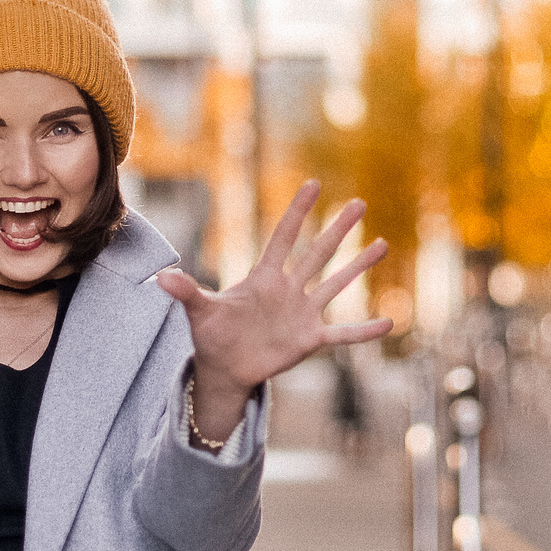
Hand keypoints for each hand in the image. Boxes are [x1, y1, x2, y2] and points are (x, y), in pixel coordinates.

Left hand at [156, 181, 390, 443]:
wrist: (224, 367)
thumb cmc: (211, 334)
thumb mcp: (198, 312)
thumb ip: (185, 293)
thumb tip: (159, 278)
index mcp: (264, 277)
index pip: (284, 237)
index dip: (297, 211)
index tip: (313, 183)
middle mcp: (288, 289)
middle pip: (317, 253)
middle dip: (337, 229)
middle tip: (359, 203)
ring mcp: (302, 313)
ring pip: (335, 285)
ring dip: (358, 266)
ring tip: (382, 244)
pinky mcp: (310, 339)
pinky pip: (343, 333)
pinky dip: (365, 330)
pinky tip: (391, 323)